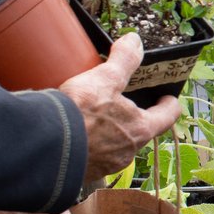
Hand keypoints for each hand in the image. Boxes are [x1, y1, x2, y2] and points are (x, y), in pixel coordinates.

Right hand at [60, 33, 180, 178]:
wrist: (45, 146)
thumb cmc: (80, 113)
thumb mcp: (105, 78)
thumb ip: (124, 59)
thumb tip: (134, 41)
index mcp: (140, 129)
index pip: (167, 116)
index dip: (168, 104)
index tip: (165, 97)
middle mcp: (128, 151)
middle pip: (140, 130)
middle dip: (133, 117)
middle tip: (122, 102)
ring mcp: (107, 165)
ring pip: (117, 144)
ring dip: (111, 132)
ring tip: (96, 117)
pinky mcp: (86, 172)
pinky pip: (95, 156)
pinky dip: (91, 145)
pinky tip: (78, 134)